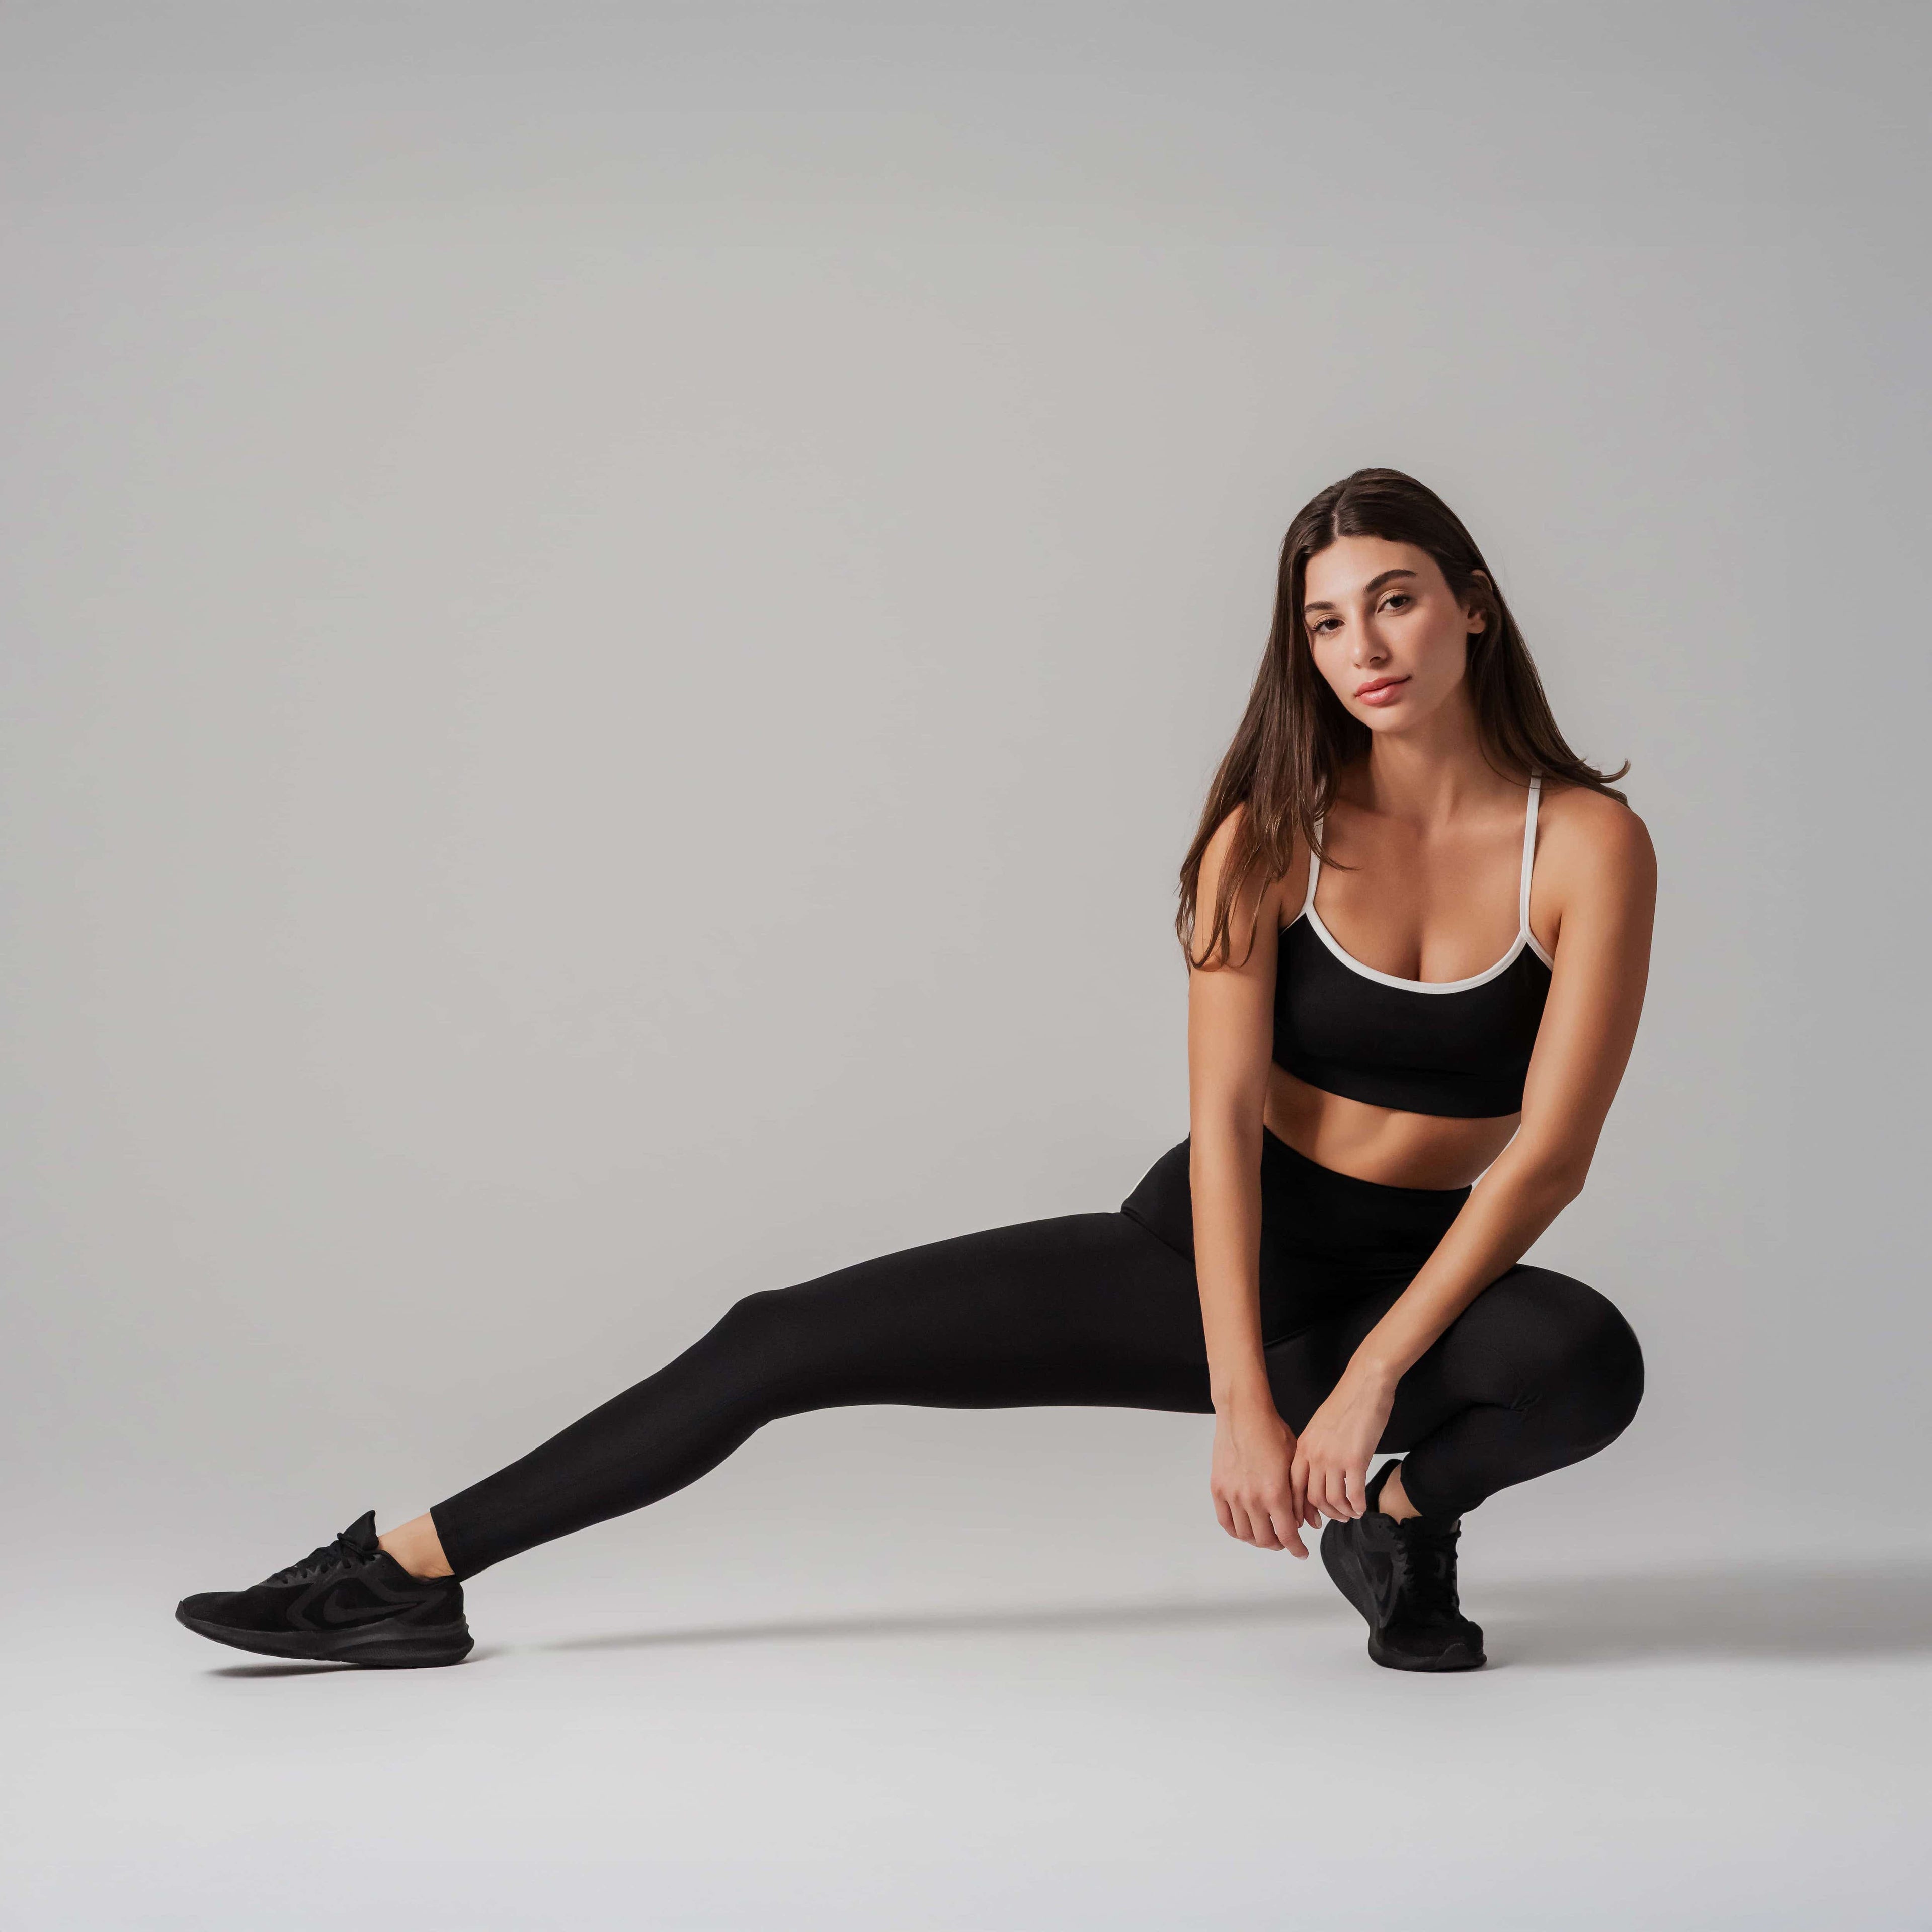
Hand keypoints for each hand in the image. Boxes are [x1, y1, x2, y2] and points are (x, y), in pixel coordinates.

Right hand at [1210, 1400, 1322, 1557]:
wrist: (1244, 1413)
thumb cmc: (1272, 1432)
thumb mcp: (1295, 1463)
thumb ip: (1298, 1496)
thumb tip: (1303, 1521)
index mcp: (1275, 1493)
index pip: (1287, 1535)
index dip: (1296, 1549)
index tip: (1301, 1552)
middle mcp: (1252, 1499)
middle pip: (1265, 1540)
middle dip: (1279, 1544)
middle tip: (1285, 1540)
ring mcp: (1232, 1495)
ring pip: (1245, 1534)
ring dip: (1257, 1539)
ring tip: (1266, 1533)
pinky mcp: (1217, 1488)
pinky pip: (1225, 1521)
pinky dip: (1236, 1530)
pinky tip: (1245, 1528)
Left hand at [1290, 1362, 1396, 1522]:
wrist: (1364, 1384)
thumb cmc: (1345, 1404)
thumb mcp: (1319, 1428)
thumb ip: (1314, 1450)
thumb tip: (1317, 1474)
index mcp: (1303, 1446)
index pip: (1293, 1486)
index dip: (1299, 1508)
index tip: (1307, 1520)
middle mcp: (1314, 1454)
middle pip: (1312, 1497)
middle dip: (1324, 1514)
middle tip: (1337, 1518)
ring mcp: (1334, 1458)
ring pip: (1332, 1500)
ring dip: (1343, 1513)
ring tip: (1352, 1514)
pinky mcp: (1356, 1459)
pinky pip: (1354, 1494)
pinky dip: (1358, 1506)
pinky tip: (1363, 1508)